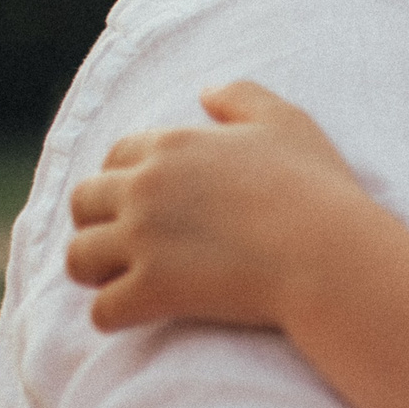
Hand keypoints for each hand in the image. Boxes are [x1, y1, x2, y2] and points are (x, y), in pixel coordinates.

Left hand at [65, 80, 368, 332]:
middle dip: (97, 223)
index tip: (143, 203)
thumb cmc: (317, 189)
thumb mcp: (287, 123)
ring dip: (95, 271)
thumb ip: (242, 97)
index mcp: (172, 145)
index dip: (124, 180)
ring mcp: (143, 239)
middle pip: (83, 203)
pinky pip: (102, 310)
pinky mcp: (151, 289)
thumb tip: (205, 92)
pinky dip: (114, 316)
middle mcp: (145, 187)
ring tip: (118, 282)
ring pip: (77, 257)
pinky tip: (136, 315)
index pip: (115, 157)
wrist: (330, 254)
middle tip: (123, 245)